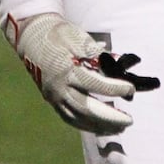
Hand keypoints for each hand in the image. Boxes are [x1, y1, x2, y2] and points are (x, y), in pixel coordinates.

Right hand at [7, 13, 159, 133]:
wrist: (32, 37)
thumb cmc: (59, 34)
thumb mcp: (78, 37)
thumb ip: (96, 54)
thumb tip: (116, 66)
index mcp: (67, 70)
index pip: (95, 84)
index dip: (114, 89)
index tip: (130, 90)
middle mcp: (59, 88)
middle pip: (86, 109)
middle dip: (109, 118)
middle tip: (129, 121)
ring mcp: (54, 97)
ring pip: (78, 118)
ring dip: (99, 126)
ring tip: (119, 129)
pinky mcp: (52, 100)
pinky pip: (69, 118)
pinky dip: (86, 125)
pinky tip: (100, 127)